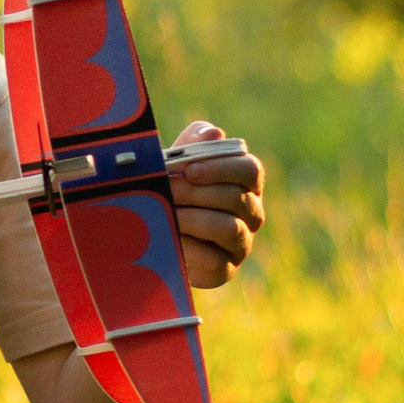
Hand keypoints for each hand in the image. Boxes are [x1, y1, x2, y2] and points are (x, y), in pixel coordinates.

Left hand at [168, 120, 265, 287]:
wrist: (152, 236)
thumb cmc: (171, 192)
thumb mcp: (177, 164)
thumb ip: (193, 143)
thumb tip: (214, 133)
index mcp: (245, 182)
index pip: (250, 169)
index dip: (221, 168)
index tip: (190, 170)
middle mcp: (251, 212)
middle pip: (236, 198)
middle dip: (196, 193)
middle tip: (166, 191)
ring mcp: (241, 243)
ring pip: (229, 229)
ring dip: (193, 219)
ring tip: (167, 214)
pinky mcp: (225, 269)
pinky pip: (215, 260)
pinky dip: (189, 248)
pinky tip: (169, 238)